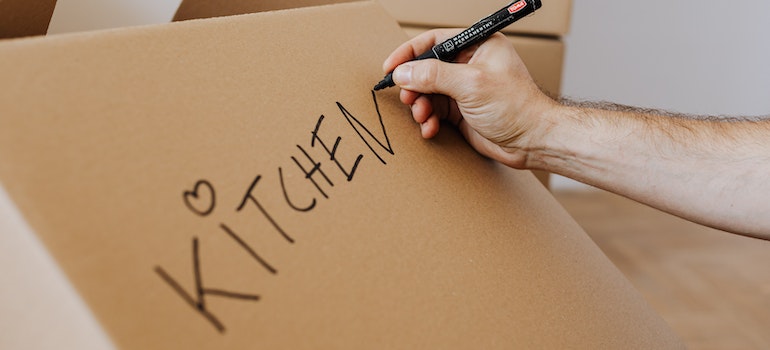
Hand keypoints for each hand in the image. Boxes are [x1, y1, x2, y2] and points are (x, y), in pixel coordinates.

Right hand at [382, 29, 557, 168]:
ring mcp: (465, 88)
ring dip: (420, 105)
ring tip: (422, 116)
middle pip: (427, 69)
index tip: (391, 67)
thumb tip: (403, 72)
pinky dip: (429, 120)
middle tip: (408, 98)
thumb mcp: (471, 84)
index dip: (409, 53)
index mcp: (478, 45)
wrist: (532, 141)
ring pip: (428, 92)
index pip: (434, 41)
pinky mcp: (462, 111)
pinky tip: (430, 128)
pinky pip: (435, 111)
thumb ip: (433, 76)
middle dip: (414, 85)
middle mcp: (470, 64)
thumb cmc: (515, 107)